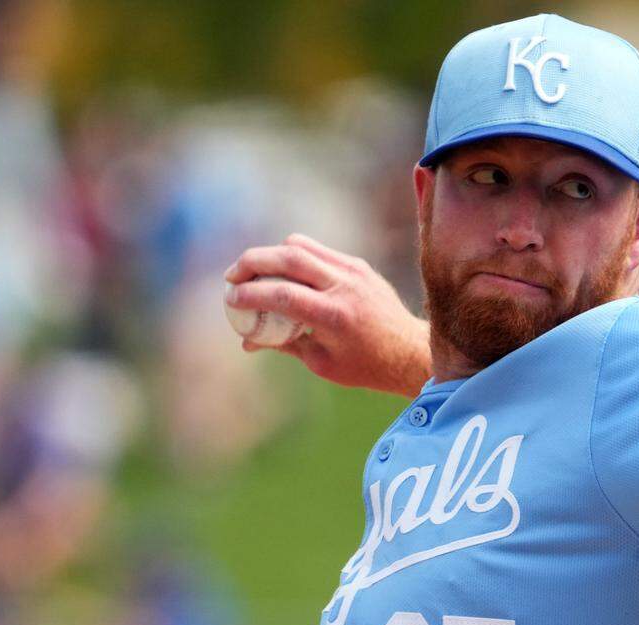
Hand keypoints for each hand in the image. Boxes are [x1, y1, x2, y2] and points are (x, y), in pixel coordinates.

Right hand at [225, 234, 430, 397]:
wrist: (408, 351)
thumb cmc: (364, 365)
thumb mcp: (320, 362)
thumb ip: (283, 343)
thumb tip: (246, 340)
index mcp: (335, 315)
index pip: (284, 294)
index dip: (251, 293)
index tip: (230, 298)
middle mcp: (345, 286)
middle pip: (289, 256)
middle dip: (252, 262)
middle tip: (232, 276)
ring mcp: (354, 271)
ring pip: (302, 246)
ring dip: (271, 254)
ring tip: (252, 272)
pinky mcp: (358, 265)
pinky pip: (318, 251)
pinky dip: (294, 256)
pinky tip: (281, 272)